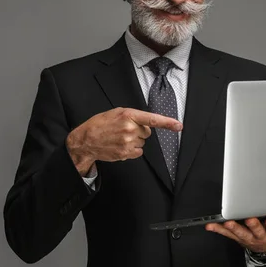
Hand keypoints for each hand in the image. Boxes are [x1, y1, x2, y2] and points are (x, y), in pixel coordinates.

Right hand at [66, 107, 182, 174]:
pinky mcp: (125, 153)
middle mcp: (130, 129)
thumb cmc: (100, 124)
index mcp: (128, 115)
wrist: (86, 140)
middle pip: (147, 132)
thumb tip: (147, 125)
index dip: (168, 123)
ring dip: (135, 141)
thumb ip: (133, 116)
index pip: (152, 119)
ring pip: (142, 143)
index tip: (179, 126)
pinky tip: (121, 146)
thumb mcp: (116, 113)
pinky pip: (138, 152)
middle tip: (125, 130)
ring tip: (120, 138)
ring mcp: (127, 142)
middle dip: (139, 131)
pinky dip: (132, 150)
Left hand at [205, 211, 265, 253]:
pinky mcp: (237, 236)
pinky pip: (226, 233)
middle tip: (250, 219)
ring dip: (234, 227)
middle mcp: (260, 234)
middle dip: (254, 225)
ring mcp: (248, 236)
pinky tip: (210, 225)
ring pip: (240, 232)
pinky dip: (218, 229)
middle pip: (257, 230)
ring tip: (228, 222)